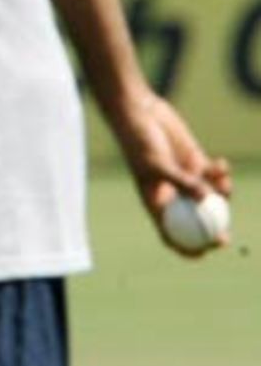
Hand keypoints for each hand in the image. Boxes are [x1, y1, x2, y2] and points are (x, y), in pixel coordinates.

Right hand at [116, 92, 232, 256]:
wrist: (140, 112)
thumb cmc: (140, 141)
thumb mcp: (158, 164)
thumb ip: (182, 181)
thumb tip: (207, 200)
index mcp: (156, 201)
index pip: (171, 233)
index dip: (186, 247)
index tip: (202, 253)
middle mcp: (173, 194)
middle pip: (197, 221)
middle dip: (213, 230)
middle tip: (226, 237)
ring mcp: (186, 178)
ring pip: (211, 198)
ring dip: (222, 195)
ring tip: (223, 181)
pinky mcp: (196, 161)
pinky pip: (215, 175)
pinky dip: (222, 173)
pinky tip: (221, 164)